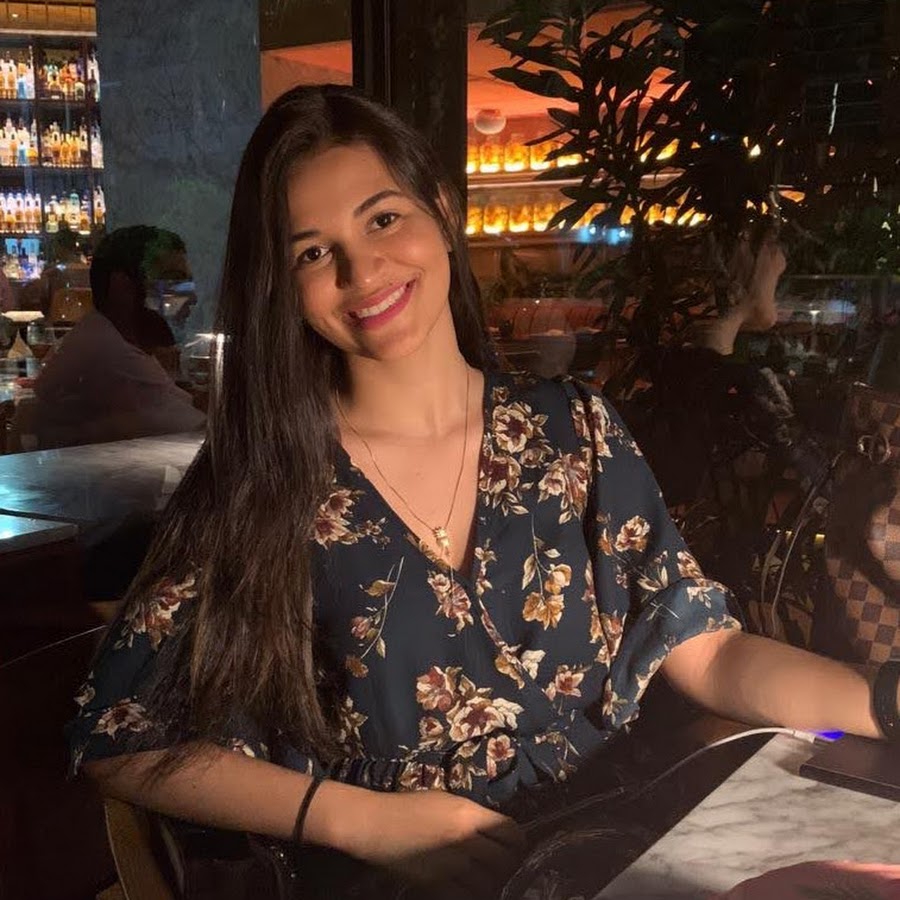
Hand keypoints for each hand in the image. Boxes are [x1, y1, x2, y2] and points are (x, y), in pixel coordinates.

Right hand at [348, 788, 525, 897]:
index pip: (510, 831)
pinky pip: (466, 897)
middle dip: (508, 864)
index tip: (514, 846)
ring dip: (491, 882)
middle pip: (504, 860)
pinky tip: (469, 889)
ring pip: (488, 883)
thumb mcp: (447, 800)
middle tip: (504, 866)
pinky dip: (472, 895)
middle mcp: (465, 839)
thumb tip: (494, 831)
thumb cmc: (409, 806)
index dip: (517, 841)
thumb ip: (472, 816)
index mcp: (469, 813)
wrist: (376, 824)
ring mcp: (452, 865)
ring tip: (487, 879)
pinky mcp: (437, 884)